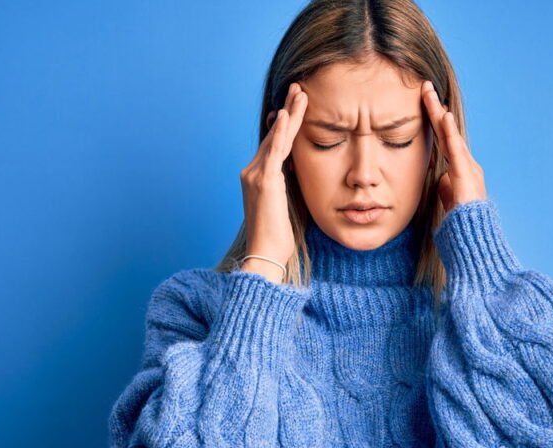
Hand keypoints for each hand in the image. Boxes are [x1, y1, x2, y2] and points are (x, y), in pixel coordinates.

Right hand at [238, 82, 306, 281]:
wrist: (265, 254)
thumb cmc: (279, 237)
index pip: (273, 144)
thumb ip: (291, 185)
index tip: (294, 107)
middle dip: (288, 111)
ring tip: (300, 93)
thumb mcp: (287, 204)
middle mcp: (252, 172)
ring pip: (276, 137)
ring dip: (290, 113)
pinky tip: (287, 113)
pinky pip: (274, 150)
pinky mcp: (264, 180)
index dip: (285, 125)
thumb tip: (300, 172)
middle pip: (274, 135)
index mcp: (258, 177)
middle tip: (298, 89)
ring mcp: (256, 175)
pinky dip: (282, 131)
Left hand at [422, 80, 486, 214]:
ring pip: (449, 134)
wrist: (474, 234)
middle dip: (434, 108)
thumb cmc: (461, 221)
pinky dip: (450, 132)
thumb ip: (445, 185)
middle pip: (445, 131)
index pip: (442, 138)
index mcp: (458, 168)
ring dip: (438, 113)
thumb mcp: (449, 199)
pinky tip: (444, 117)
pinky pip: (456, 149)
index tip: (422, 101)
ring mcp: (466, 166)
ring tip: (429, 94)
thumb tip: (441, 179)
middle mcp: (465, 162)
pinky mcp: (465, 174)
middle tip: (424, 87)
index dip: (432, 120)